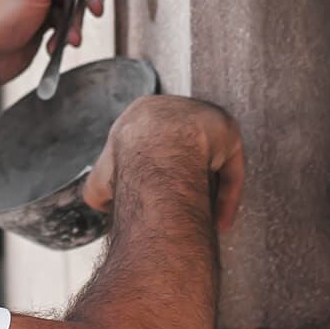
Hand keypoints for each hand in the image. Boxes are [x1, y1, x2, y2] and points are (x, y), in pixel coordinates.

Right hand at [81, 96, 244, 230]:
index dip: (154, 173)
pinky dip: (227, 195)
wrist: (155, 149)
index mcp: (142, 113)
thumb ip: (102, 190)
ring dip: (207, 187)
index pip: (151, 142)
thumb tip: (104, 205)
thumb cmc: (126, 162)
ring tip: (203, 214)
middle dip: (184, 179)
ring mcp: (204, 117)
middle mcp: (174, 108)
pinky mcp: (227, 131)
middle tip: (183, 205)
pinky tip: (221, 220)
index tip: (156, 196)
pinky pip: (230, 167)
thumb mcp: (99, 181)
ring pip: (209, 158)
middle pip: (184, 148)